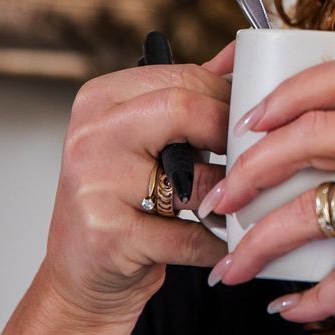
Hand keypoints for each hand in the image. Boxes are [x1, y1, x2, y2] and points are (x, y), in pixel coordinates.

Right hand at [0, 41, 235, 334]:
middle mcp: (91, 136)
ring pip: (192, 178)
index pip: (183, 78)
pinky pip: (189, 235)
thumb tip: (238, 57)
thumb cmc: (122, 204)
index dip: (231, 99)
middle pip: (185, 110)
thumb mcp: (143, 140)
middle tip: (252, 161)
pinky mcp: (108, 235)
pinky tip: (220, 245)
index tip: (253, 122)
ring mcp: (95, 185)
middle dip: (231, 138)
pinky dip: (214, 244)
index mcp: (100, 100)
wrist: (80, 276)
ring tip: (234, 204)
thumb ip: (185, 99)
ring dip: (227, 197)